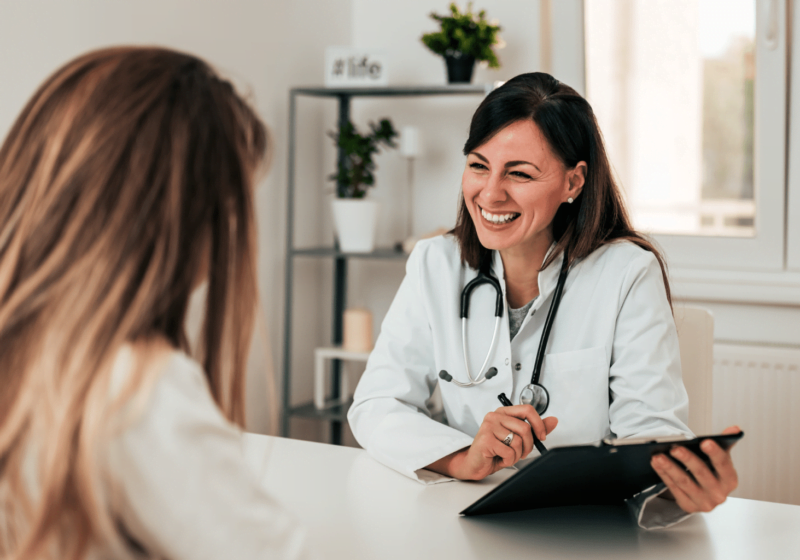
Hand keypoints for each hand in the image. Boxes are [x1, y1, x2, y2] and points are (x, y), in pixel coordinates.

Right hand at [427, 405, 557, 480]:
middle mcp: (494, 416)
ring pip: (518, 441)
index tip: (541, 436)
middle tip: (521, 453)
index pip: (527, 409)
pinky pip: (509, 452)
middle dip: (528, 446)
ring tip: (506, 455)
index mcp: (503, 412)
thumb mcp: (517, 439)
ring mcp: (488, 426)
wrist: (475, 464)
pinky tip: (499, 458)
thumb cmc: (494, 451)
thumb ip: (534, 429)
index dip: (538, 424)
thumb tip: (553, 420)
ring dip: (517, 454)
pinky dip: (508, 460)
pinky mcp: (486, 439)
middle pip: (525, 428)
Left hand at [650, 425, 740, 512]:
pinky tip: (656, 464)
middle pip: (701, 473)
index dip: (714, 453)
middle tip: (674, 447)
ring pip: (684, 482)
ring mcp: (704, 502)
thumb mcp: (720, 458)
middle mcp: (719, 494)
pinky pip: (673, 488)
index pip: (723, 465)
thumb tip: (734, 429)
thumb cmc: (712, 472)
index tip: (705, 442)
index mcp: (729, 480)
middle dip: (687, 459)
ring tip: (658, 456)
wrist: (706, 494)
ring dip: (670, 467)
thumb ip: (724, 442)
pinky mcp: (688, 506)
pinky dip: (663, 475)